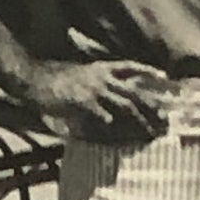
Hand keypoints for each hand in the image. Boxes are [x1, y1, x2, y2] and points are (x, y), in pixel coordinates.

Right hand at [25, 60, 173, 137]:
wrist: (34, 79)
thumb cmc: (53, 81)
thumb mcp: (77, 76)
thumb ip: (93, 85)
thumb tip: (103, 100)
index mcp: (101, 69)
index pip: (130, 67)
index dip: (148, 71)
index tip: (164, 76)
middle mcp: (102, 77)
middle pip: (134, 92)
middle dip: (151, 108)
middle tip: (163, 121)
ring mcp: (94, 89)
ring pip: (125, 104)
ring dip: (140, 120)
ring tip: (149, 133)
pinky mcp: (83, 101)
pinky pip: (101, 113)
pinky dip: (109, 120)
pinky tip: (115, 128)